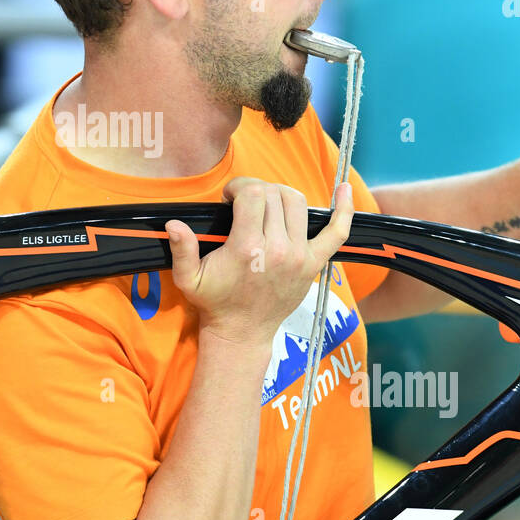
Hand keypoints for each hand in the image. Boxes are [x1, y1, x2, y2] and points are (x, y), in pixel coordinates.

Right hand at [164, 177, 353, 349]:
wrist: (242, 333)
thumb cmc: (215, 302)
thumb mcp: (188, 278)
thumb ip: (181, 249)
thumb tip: (173, 223)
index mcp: (248, 248)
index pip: (252, 194)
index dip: (238, 187)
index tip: (228, 197)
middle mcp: (278, 249)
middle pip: (273, 194)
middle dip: (256, 190)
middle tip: (243, 203)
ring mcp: (300, 256)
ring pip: (297, 202)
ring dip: (280, 195)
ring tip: (266, 204)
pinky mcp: (314, 263)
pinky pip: (336, 232)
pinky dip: (344, 210)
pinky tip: (346, 188)